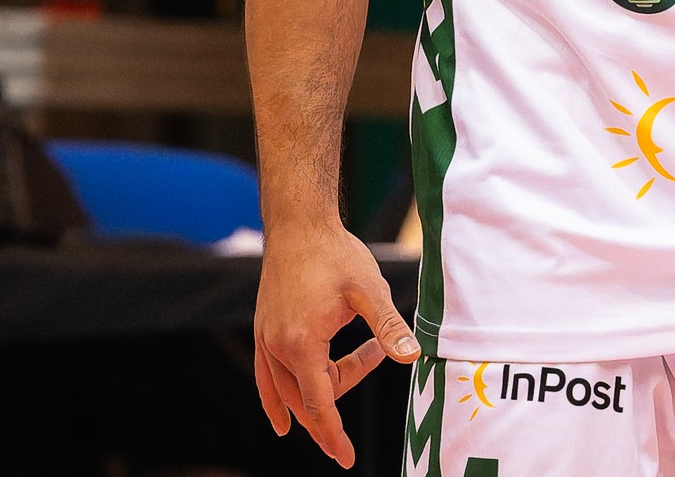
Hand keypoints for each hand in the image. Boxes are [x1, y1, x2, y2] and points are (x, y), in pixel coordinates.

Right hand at [255, 218, 420, 466]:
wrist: (299, 222)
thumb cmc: (335, 253)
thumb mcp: (369, 288)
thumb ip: (388, 326)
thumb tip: (412, 356)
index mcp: (302, 343)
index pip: (319, 403)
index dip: (333, 433)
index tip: (346, 458)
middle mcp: (277, 347)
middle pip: (306, 398)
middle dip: (334, 408)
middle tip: (368, 384)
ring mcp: (266, 339)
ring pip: (288, 390)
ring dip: (319, 393)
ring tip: (353, 376)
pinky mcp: (263, 330)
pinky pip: (267, 379)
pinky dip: (276, 401)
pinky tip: (282, 421)